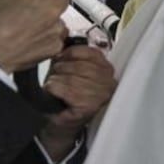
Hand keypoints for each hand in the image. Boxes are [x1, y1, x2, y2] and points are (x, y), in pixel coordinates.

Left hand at [39, 44, 115, 160]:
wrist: (57, 123)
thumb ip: (72, 55)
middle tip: (54, 76)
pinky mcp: (90, 105)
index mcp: (107, 69)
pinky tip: (53, 94)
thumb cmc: (63, 95)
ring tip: (53, 86)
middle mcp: (110, 82)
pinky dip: (54, 89)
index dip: (70, 53)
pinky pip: (67, 88)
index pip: (91, 52)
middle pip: (80, 65)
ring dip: (56, 80)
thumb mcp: (69, 70)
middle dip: (61, 68)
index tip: (61, 59)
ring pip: (72, 77)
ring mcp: (102, 95)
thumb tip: (62, 40)